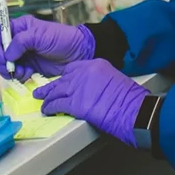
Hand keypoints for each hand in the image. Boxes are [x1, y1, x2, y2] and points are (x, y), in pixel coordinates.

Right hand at [0, 16, 94, 80]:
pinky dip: (18, 76)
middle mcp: (18, 40)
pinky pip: (15, 73)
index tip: (1, 56)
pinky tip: (28, 74)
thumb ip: (22, 42)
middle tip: (10, 69)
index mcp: (20, 27)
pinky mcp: (28, 66)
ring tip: (22, 72)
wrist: (77, 53)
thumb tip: (7, 55)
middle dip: (1, 61)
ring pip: (4, 64)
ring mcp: (22, 54)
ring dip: (10, 70)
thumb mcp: (41, 36)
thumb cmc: (61, 39)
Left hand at [33, 59, 148, 147]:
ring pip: (56, 91)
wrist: (132, 108)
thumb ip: (100, 81)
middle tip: (43, 91)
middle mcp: (84, 73)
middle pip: (63, 79)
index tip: (60, 82)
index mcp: (96, 64)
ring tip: (42, 101)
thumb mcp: (114, 79)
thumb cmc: (129, 98)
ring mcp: (78, 87)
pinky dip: (50, 108)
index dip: (64, 76)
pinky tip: (47, 110)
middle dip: (52, 86)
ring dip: (48, 97)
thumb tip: (92, 90)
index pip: (73, 68)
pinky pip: (57, 104)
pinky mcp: (75, 103)